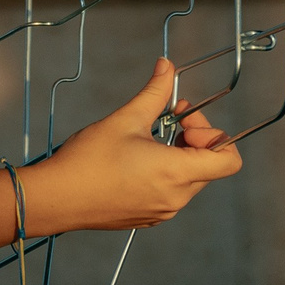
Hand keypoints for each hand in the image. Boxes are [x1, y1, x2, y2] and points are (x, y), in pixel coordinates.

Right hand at [22, 59, 240, 234]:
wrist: (54, 199)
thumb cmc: (88, 160)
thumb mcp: (125, 119)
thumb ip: (154, 92)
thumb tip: (167, 66)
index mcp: (176, 173)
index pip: (229, 160)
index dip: (214, 135)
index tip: (184, 122)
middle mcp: (176, 198)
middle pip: (209, 166)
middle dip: (193, 139)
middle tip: (165, 120)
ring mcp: (162, 212)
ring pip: (190, 180)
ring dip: (178, 156)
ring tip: (146, 142)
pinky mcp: (147, 218)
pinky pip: (171, 194)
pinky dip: (164, 175)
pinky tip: (134, 163)